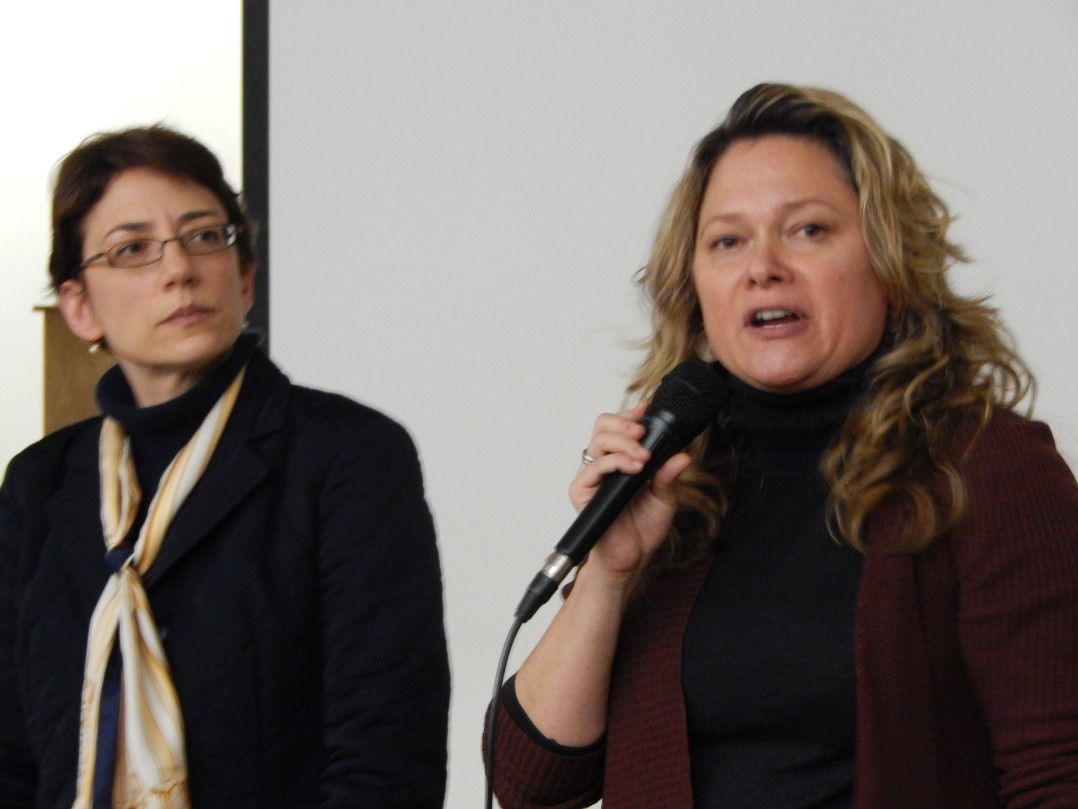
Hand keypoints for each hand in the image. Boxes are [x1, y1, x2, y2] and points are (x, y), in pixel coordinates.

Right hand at [570, 401, 691, 579]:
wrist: (631, 559)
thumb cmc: (643, 528)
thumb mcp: (665, 497)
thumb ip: (669, 475)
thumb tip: (683, 455)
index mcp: (620, 460)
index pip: (618, 427)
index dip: (630, 415)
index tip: (648, 408)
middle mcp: (602, 464)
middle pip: (603, 426)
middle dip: (624, 423)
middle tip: (643, 432)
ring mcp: (590, 476)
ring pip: (599, 442)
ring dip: (624, 443)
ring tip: (645, 457)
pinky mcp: (581, 490)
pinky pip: (595, 466)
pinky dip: (616, 462)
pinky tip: (635, 468)